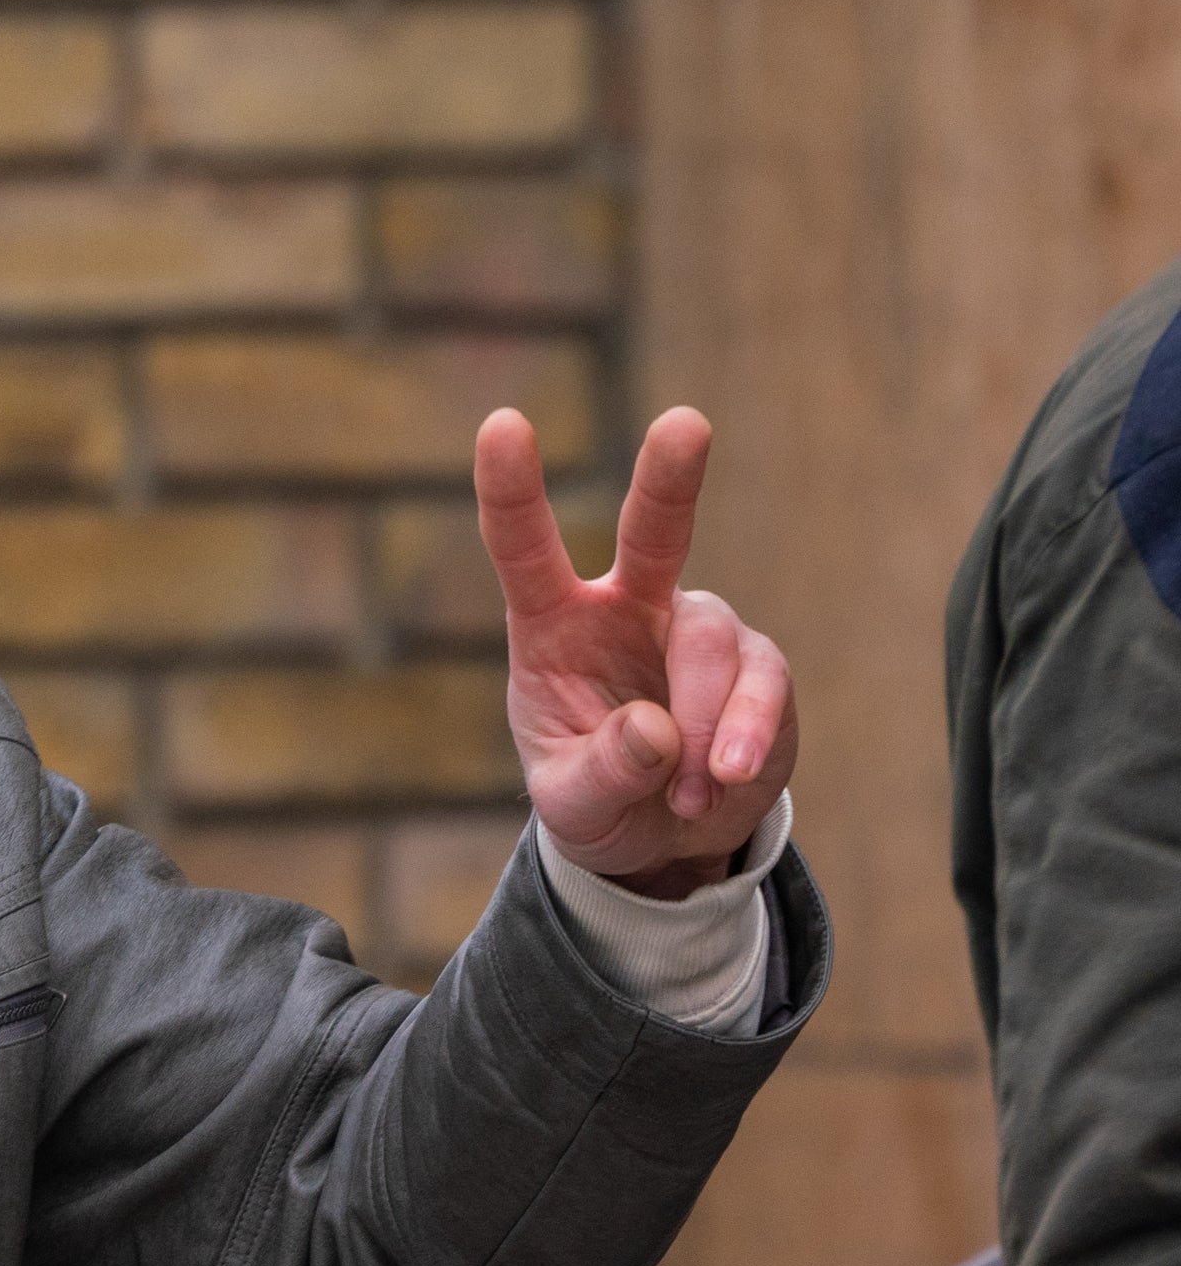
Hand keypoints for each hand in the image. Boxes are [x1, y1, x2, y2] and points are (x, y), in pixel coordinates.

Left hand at [475, 405, 798, 896]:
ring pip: (712, 641)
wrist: (662, 840)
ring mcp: (695, 629)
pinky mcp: (758, 667)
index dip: (511, 490)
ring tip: (687, 792)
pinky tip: (723, 780)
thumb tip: (657, 730)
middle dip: (668, 478)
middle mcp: (626, 607)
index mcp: (552, 624)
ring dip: (702, 724)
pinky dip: (744, 736)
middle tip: (685, 424)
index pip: (523, 548)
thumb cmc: (596, 799)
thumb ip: (603, 770)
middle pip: (650, 530)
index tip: (504, 425)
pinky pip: (762, 686)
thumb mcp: (574, 803)